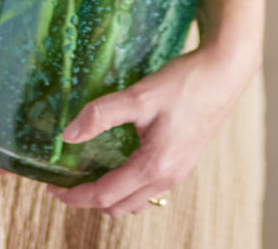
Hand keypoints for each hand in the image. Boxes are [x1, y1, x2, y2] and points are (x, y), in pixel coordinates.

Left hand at [46, 43, 258, 216]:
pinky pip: (149, 188)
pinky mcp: (184, 162)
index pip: (103, 197)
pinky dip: (129, 184)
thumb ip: (103, 114)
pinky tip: (123, 158)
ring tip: (92, 169)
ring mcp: (178, 172)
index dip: (73, 195)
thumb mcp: (140, 94)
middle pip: (117, 206)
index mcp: (154, 166)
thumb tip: (67, 135)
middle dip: (89, 198)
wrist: (225, 72)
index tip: (52, 185)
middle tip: (68, 176)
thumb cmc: (186, 82)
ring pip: (135, 201)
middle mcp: (167, 178)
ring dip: (110, 194)